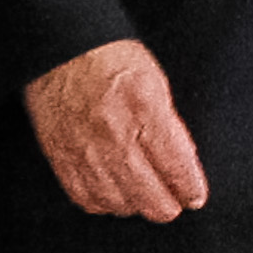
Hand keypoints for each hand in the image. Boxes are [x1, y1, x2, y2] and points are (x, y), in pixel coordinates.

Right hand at [24, 38, 207, 220]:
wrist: (59, 48)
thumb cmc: (109, 60)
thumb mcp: (155, 82)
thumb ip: (171, 126)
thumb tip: (183, 164)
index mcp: (145, 110)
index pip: (179, 170)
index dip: (191, 189)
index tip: (193, 194)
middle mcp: (114, 134)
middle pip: (152, 200)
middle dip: (168, 204)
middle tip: (171, 198)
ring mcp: (84, 148)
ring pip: (119, 204)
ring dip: (134, 203)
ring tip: (140, 194)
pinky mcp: (60, 154)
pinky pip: (85, 197)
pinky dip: (101, 201)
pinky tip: (110, 190)